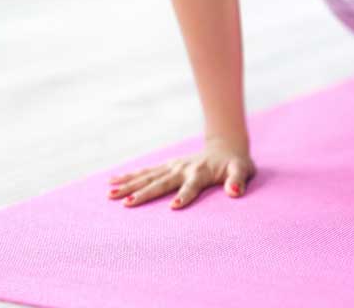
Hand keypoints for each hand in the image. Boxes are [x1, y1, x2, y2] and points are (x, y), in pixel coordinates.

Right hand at [106, 135, 255, 208]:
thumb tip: (235, 192)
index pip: (191, 187)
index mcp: (201, 173)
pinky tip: (112, 182)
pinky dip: (129, 176)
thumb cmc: (236, 164)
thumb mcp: (243, 170)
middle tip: (126, 204)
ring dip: (129, 185)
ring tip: (110, 194)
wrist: (226, 147)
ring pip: (148, 176)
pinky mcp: (167, 166)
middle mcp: (183, 169)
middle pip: (161, 182)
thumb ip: (238, 180)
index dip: (184, 196)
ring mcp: (173, 166)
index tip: (173, 207)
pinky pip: (145, 171)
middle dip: (144, 193)